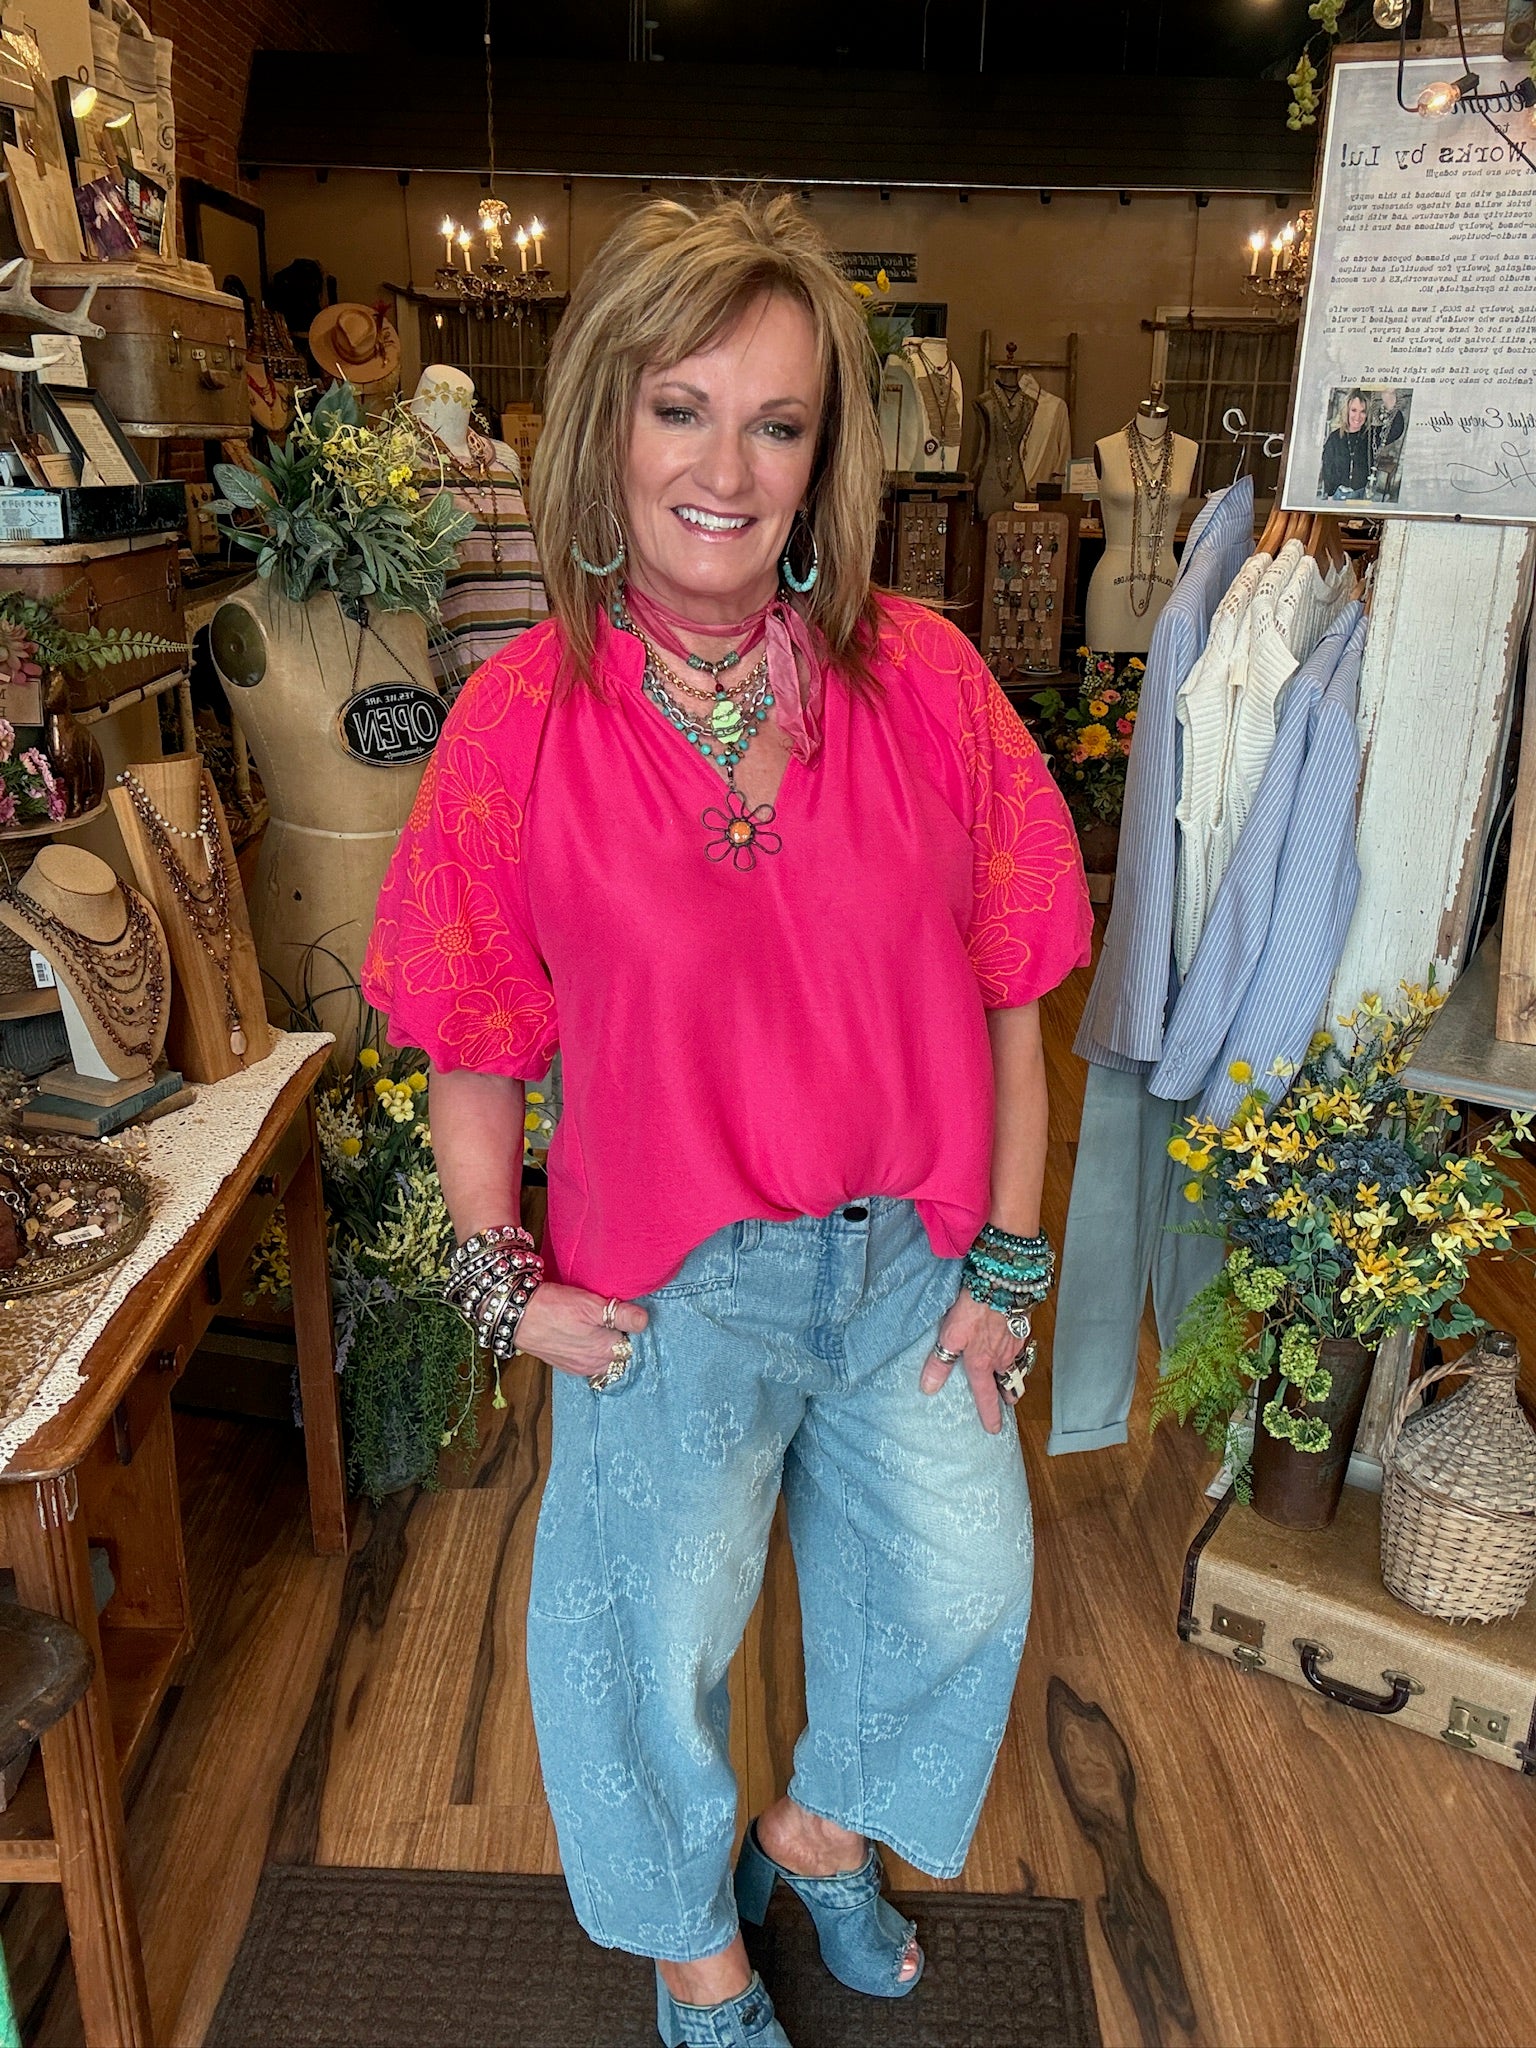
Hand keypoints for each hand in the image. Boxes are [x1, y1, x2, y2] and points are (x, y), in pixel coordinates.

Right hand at [516, 1283, 648, 1380]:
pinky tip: (581, 1332)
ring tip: (594, 1322)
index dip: (630, 1327)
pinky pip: (587, 1359)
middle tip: (610, 1316)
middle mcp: (595, 1366)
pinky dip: (588, 1348)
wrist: (516, 1315)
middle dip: (619, 1337)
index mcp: (607, 1353)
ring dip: (603, 1343)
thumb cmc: (554, 1308)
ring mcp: (580, 1368)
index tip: (624, 1313)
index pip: (634, 1343)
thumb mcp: (592, 1305)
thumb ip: (621, 1315)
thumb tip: (644, 1321)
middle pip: (620, 1352)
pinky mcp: (566, 1364)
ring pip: (603, 1357)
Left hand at [919, 1288, 1025, 1434]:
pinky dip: (1017, 1350)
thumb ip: (940, 1362)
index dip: (990, 1414)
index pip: (986, 1396)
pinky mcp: (1022, 1326)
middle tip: (1009, 1400)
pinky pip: (1021, 1345)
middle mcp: (1002, 1358)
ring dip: (1015, 1372)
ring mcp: (1016, 1343)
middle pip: (1009, 1382)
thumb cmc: (974, 1310)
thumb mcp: (950, 1336)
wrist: (1001, 1283)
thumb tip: (928, 1388)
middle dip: (1009, 1394)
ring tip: (1012, 1375)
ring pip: (1017, 1364)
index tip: (994, 1429)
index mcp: (982, 1363)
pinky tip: (1012, 1342)